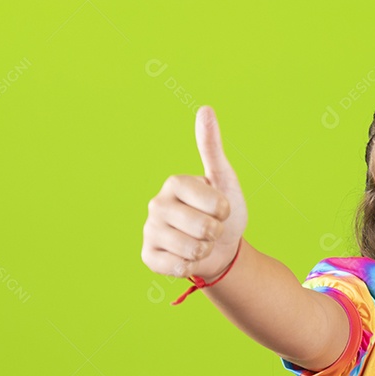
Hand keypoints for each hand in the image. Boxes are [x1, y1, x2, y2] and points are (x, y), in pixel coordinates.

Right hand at [142, 105, 248, 280]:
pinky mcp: (148, 256)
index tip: (220, 209)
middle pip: (205, 228)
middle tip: (210, 230)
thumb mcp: (224, 180)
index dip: (226, 212)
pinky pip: (178, 267)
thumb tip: (205, 108)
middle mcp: (157, 204)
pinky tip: (186, 258)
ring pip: (193, 250)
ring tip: (200, 243)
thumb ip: (212, 147)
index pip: (216, 204)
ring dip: (205, 251)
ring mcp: (150, 230)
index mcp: (175, 183)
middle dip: (216, 233)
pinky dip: (190, 266)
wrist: (219, 249)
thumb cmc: (222, 213)